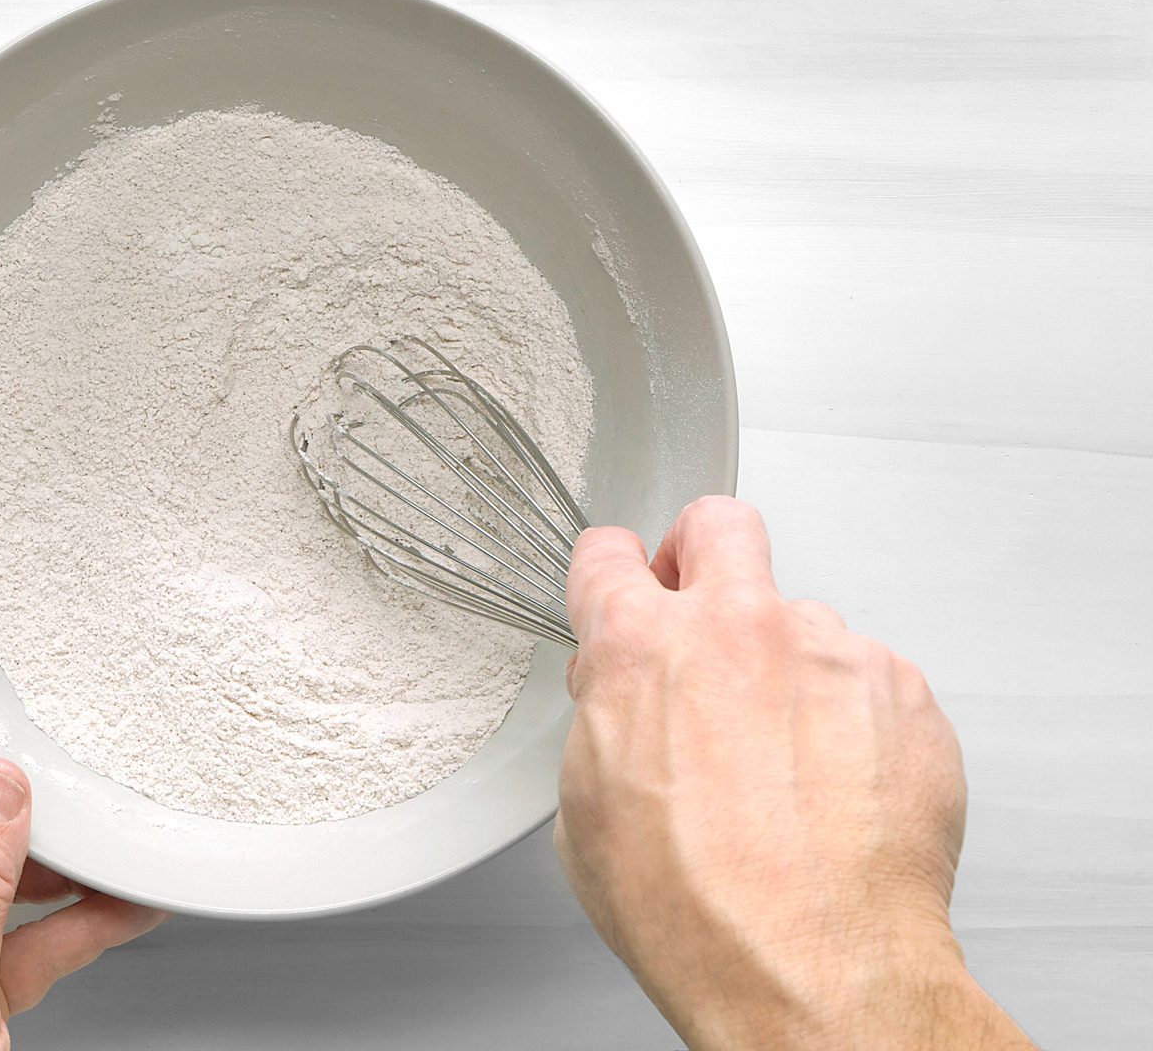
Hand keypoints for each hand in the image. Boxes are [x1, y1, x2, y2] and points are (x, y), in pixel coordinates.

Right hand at [555, 497, 1032, 1049]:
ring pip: (802, 620)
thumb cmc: (697, 909)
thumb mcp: (587, 815)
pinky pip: (867, 678)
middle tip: (703, 605)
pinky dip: (851, 720)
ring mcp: (829, 652)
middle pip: (719, 524)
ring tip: (786, 763)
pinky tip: (836, 788)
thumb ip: (604, 727)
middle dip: (702, 552)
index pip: (606, 555)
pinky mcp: (903, 690)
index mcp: (640, 651)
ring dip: (787, 668)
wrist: (813, 966)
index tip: (621, 584)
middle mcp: (738, 630)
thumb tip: (619, 710)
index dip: (609, 573)